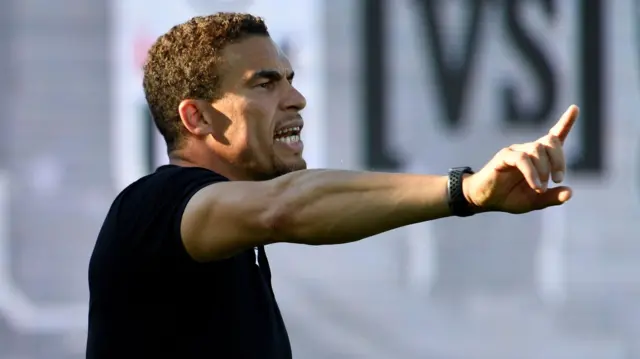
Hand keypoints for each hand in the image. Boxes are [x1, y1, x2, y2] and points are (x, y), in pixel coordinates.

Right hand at [464, 105, 578, 213]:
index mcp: (539, 157)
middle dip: (559, 160)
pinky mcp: (504, 156)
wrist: (485, 200)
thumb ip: (552, 197)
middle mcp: (528, 150)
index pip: (554, 135)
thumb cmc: (510, 197)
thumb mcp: (535, 201)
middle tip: (558, 180)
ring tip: (540, 188)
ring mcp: (516, 151)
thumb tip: (569, 192)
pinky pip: (522, 159)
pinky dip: (532, 173)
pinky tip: (535, 185)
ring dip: (544, 169)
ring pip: (537, 149)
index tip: (575, 108)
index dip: (566, 122)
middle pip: (551, 141)